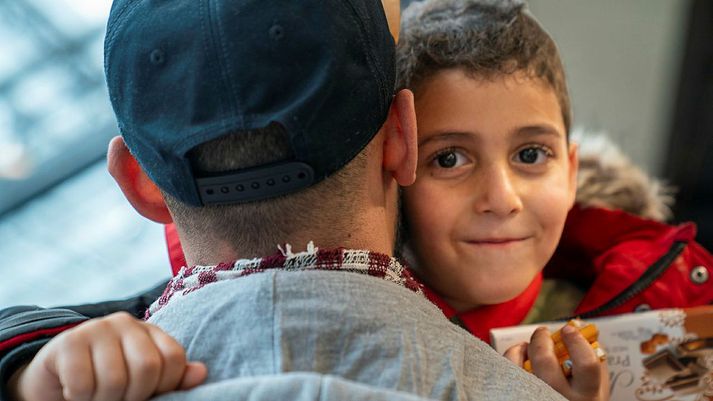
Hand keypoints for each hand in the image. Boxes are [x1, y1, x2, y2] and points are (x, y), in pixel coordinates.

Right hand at [9, 312, 206, 400]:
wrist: (56, 379)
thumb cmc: (107, 382)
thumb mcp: (143, 381)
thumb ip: (172, 378)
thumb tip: (202, 373)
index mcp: (151, 332)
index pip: (174, 358)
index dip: (164, 386)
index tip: (146, 394)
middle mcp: (127, 323)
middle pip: (147, 368)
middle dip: (134, 396)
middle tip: (118, 399)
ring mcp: (97, 328)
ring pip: (115, 380)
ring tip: (97, 397)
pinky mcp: (69, 341)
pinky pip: (83, 384)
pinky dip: (80, 398)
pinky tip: (76, 391)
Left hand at [504, 325, 608, 400]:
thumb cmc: (578, 399)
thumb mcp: (594, 388)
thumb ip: (592, 361)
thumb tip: (579, 326)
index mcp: (586, 394)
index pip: (586, 363)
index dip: (576, 341)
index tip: (568, 329)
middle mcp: (560, 398)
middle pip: (545, 361)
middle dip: (541, 339)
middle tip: (543, 331)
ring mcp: (536, 398)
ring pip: (520, 366)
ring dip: (523, 348)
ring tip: (528, 346)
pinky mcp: (517, 396)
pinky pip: (508, 371)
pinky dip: (512, 357)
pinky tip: (519, 356)